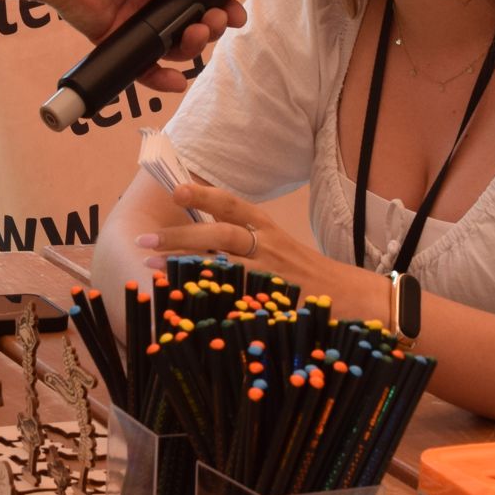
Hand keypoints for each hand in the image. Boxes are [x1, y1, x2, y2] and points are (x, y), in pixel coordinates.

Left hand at [38, 0, 249, 91]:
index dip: (221, 5)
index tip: (236, 14)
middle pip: (192, 22)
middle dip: (211, 26)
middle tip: (215, 21)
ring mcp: (135, 20)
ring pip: (172, 45)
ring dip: (191, 46)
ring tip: (196, 35)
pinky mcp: (114, 39)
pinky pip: (140, 64)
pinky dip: (159, 77)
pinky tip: (176, 80)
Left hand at [139, 184, 331, 286]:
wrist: (349, 295)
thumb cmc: (303, 271)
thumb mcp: (275, 246)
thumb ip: (240, 240)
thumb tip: (193, 240)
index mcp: (266, 228)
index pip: (232, 204)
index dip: (203, 197)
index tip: (175, 191)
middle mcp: (267, 246)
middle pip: (220, 235)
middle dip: (180, 236)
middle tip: (146, 240)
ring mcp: (269, 276)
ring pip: (224, 266)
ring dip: (185, 266)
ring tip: (153, 269)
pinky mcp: (271, 303)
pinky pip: (235, 299)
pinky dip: (209, 299)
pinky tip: (184, 303)